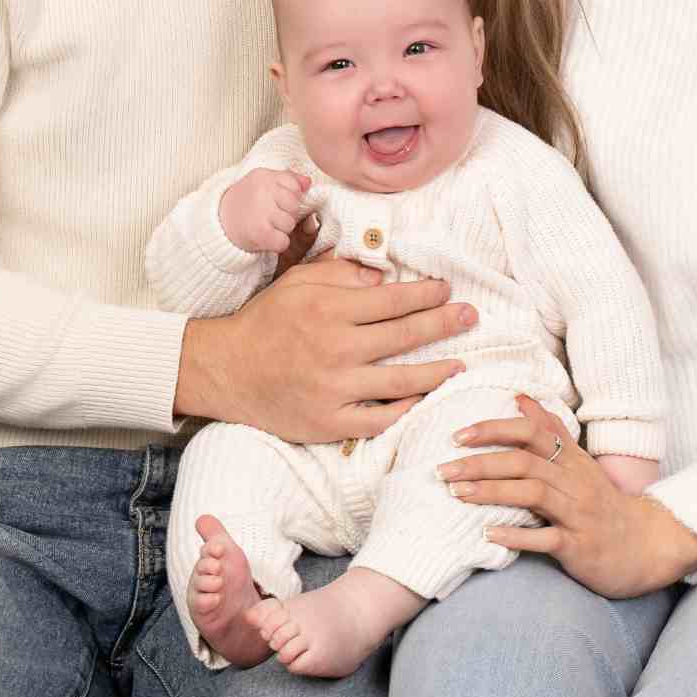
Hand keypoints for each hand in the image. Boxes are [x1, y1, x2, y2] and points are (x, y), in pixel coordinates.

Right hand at [175, 259, 474, 441]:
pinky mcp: (328, 423)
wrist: (225, 370)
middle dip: (445, 324)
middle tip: (471, 317)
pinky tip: (424, 400)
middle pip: (405, 336)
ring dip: (437, 371)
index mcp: (329, 309)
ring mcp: (333, 390)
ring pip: (401, 382)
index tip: (448, 289)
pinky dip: (405, 411)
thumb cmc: (266, 320)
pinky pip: (378, 421)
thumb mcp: (298, 282)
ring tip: (460, 363)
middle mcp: (335, 348)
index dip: (427, 294)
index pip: (393, 300)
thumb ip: (342, 273)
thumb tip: (386, 276)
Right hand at [218, 167, 312, 255]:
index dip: (291, 197)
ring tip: (268, 225)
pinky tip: (267, 238)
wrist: (218, 221)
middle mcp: (262, 192)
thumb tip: (308, 183)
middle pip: (295, 206)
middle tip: (272, 215)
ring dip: (282, 229)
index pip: (295, 186)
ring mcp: (261, 212)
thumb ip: (287, 179)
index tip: (279, 201)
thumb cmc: (246, 200)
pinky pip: (283, 241)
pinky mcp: (259, 233)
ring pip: (290, 224)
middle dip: (288, 213)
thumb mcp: (262, 182)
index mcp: (264, 176)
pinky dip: (277, 244)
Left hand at [439, 396, 696, 598]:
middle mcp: (575, 482)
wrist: (647, 546)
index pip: (531, 433)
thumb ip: (549, 430)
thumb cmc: (604, 504)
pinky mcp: (580, 546)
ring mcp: (578, 514)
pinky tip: (489, 535)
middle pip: (525, 462)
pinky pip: (547, 539)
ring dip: (491, 492)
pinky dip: (517, 535)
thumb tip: (519, 396)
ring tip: (458, 494)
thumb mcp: (579, 463)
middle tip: (443, 470)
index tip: (458, 435)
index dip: (494, 430)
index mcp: (571, 460)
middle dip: (480, 463)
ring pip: (533, 494)